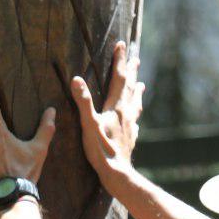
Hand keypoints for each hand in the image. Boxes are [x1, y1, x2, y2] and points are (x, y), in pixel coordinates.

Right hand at [71, 41, 144, 192]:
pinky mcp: (130, 138)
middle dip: (131, 71)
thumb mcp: (88, 124)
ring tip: (141, 84)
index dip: (119, 61)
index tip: (121, 45)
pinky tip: (135, 119)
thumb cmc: (101, 149)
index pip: (119, 78)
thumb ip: (83, 101)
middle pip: (130, 87)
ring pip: (135, 104)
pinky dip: (135, 115)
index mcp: (116, 107)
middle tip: (136, 58)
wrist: (117, 173)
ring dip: (137, 91)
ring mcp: (130, 126)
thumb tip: (76, 79)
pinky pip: (134, 123)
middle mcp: (126, 113)